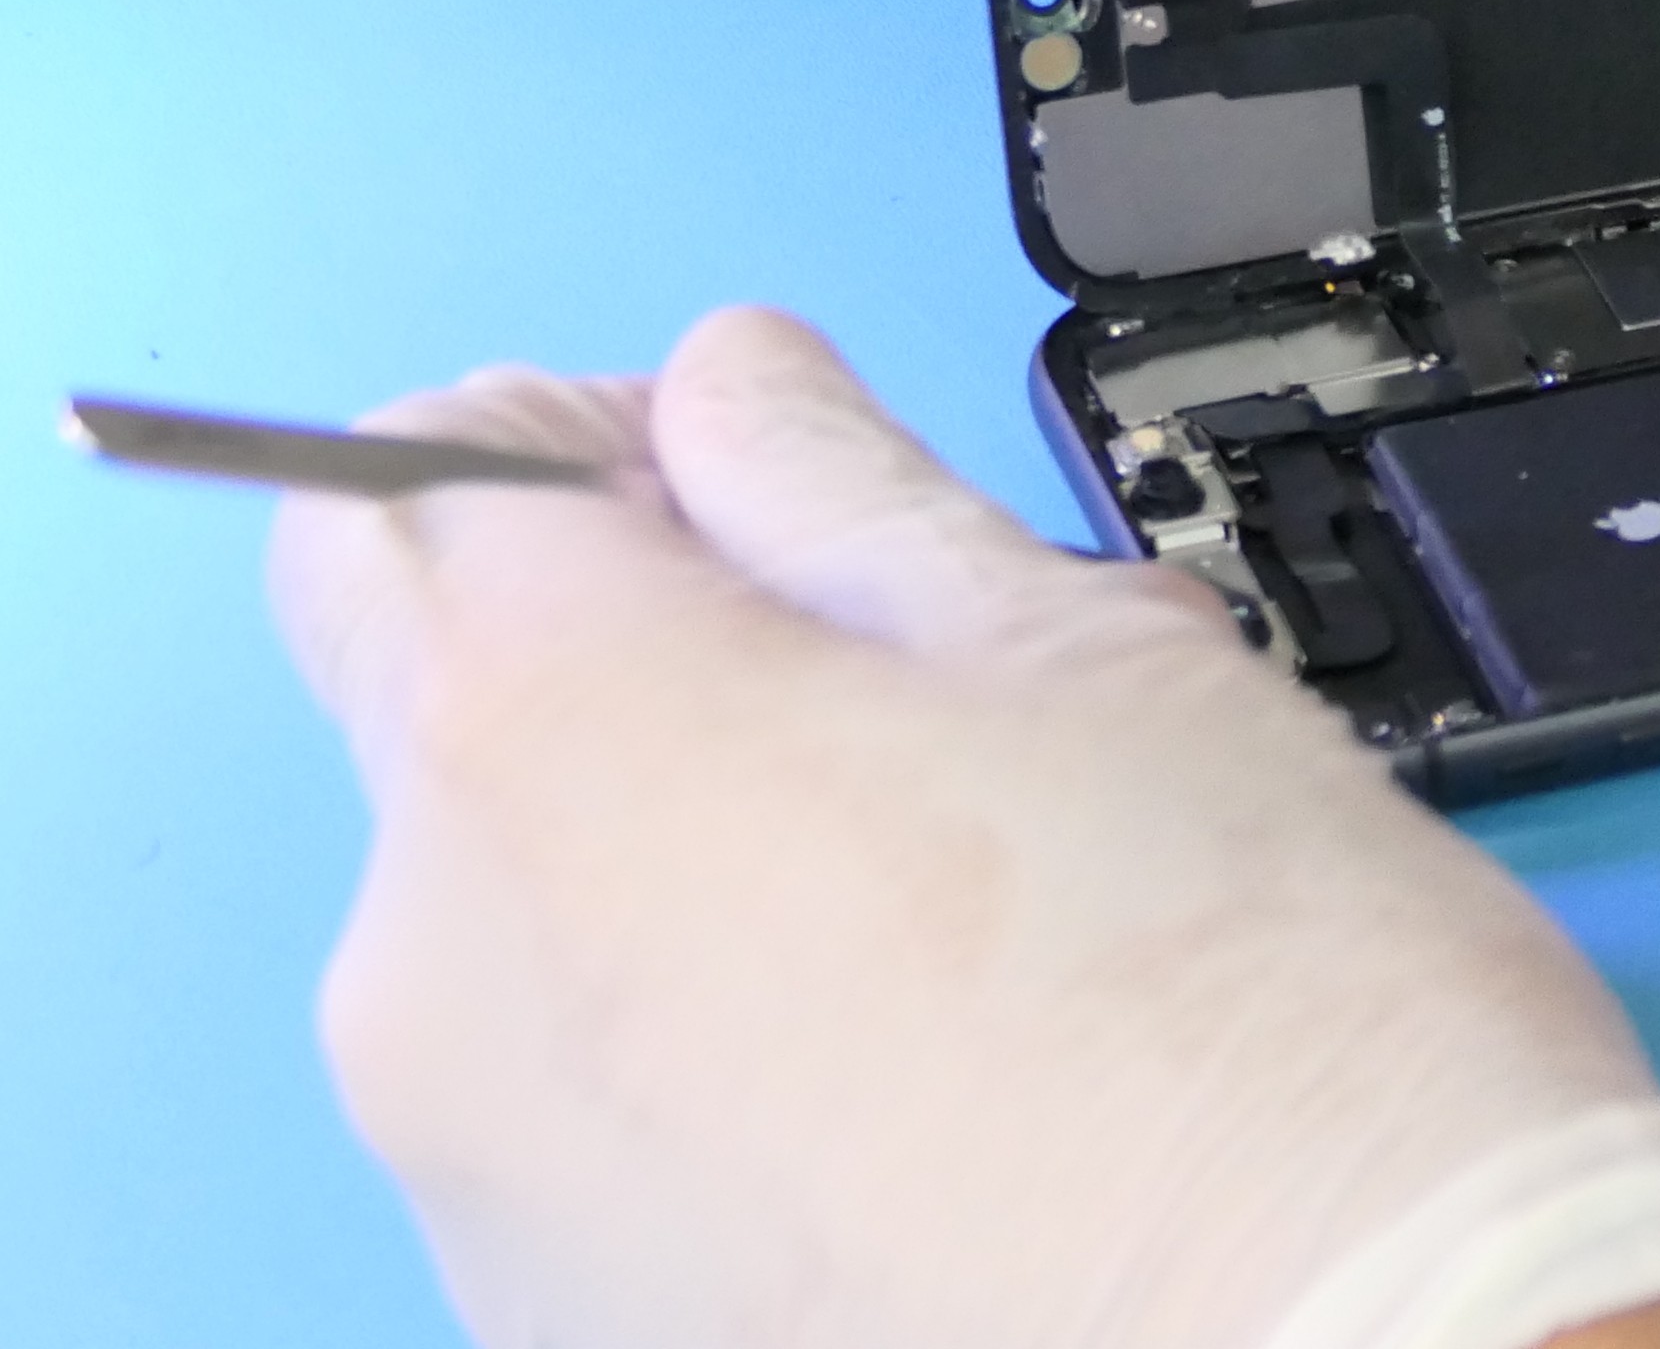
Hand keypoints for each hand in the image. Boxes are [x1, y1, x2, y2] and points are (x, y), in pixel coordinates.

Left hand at [268, 310, 1659, 1348]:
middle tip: (918, 707)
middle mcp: (442, 962)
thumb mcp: (1093, 649)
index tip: (770, 499)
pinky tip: (944, 1088)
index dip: (594, 450)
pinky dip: (717, 1064)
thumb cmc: (1260, 1021)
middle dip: (650, 662)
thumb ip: (851, 494)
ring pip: (532, 928)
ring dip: (699, 871)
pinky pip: (586, 1119)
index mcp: (557, 734)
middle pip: (455, 712)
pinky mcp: (546, 1329)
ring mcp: (478, 1181)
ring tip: (981, 926)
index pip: (399, 486)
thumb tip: (739, 402)